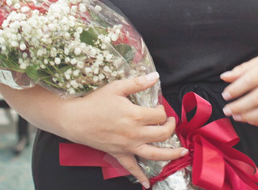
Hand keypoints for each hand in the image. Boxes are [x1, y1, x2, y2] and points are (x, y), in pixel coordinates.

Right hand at [55, 72, 186, 187]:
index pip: (159, 115)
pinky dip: (141, 177)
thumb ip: (137, 83)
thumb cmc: (94, 102)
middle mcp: (134, 133)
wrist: (74, 119)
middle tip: (170, 122)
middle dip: (171, 127)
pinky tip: (147, 183)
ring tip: (182, 153)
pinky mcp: (119, 154)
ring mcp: (127, 146)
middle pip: (162, 134)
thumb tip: (156, 76)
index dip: (163, 109)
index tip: (158, 106)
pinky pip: (132, 168)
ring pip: (155, 154)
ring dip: (171, 155)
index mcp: (135, 116)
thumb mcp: (116, 87)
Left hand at [220, 50, 257, 126]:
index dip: (235, 89)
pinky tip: (250, 120)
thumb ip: (242, 69)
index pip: (250, 80)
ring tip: (236, 116)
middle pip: (256, 98)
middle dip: (239, 106)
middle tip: (227, 110)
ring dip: (248, 116)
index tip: (225, 95)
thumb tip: (224, 77)